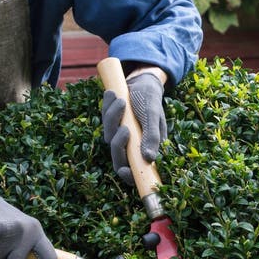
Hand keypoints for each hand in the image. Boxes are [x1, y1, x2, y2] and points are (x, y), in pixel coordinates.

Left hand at [102, 69, 166, 184]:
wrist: (142, 83)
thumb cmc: (151, 100)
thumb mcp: (153, 116)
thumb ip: (152, 137)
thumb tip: (149, 159)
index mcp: (146, 149)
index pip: (134, 171)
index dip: (127, 175)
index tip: (124, 170)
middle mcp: (131, 146)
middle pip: (118, 156)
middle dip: (119, 143)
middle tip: (125, 128)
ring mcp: (120, 136)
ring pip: (109, 136)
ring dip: (113, 118)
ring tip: (122, 100)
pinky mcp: (111, 124)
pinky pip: (104, 120)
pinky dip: (107, 107)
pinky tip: (112, 95)